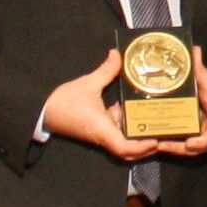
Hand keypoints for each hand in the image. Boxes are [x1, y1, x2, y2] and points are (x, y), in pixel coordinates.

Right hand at [41, 49, 155, 158]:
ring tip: (154, 121)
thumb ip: (106, 70)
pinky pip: (116, 132)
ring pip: (123, 142)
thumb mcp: (88, 84)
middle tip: (162, 132)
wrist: (43, 110)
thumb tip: (117, 54)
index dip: (141, 147)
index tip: (155, 140)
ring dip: (136, 135)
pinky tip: (132, 110)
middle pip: (128, 151)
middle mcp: (103, 136)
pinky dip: (125, 125)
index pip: (123, 147)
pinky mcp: (98, 130)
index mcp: (102, 129)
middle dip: (145, 146)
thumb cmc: (64, 102)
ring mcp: (101, 134)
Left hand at [157, 60, 206, 156]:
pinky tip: (156, 139)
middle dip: (177, 147)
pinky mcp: (193, 139)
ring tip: (154, 142)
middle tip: (160, 144)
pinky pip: (182, 144)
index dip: (201, 142)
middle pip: (194, 148)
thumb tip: (193, 50)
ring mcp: (200, 140)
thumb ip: (201, 71)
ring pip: (186, 149)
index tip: (190, 143)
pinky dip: (170, 144)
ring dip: (171, 148)